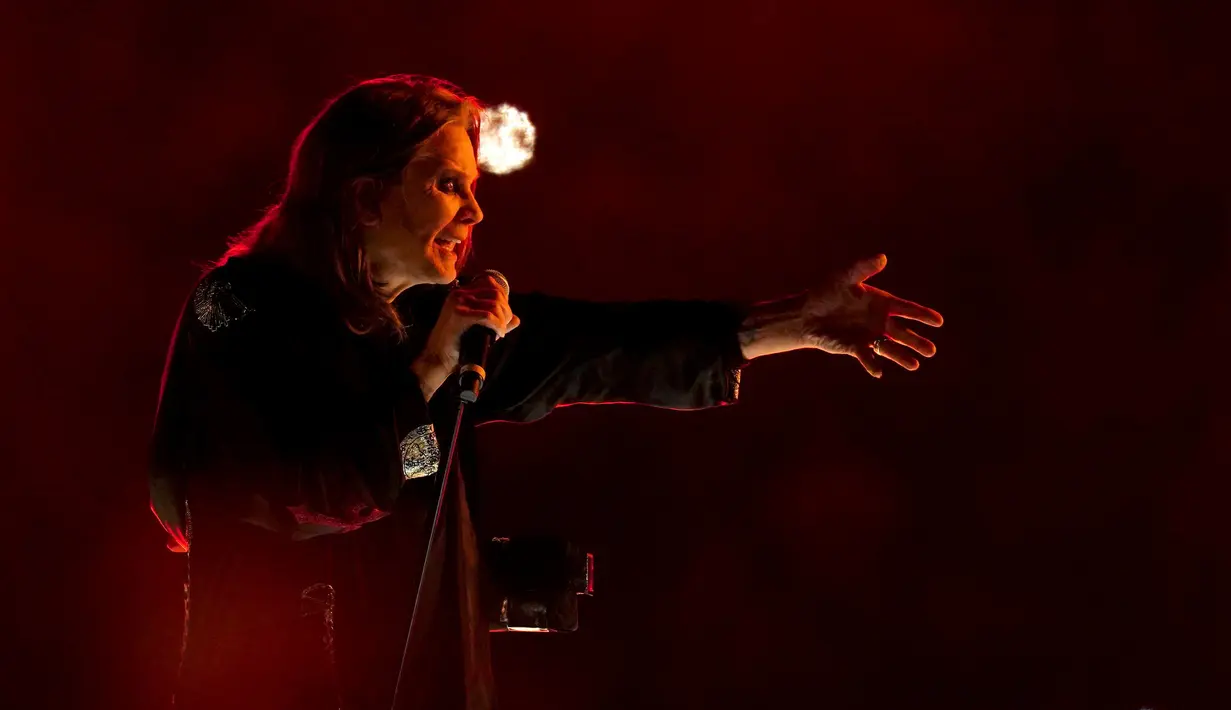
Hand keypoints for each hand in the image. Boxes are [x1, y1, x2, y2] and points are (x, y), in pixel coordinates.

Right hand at [411, 273, 520, 399]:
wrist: (437, 358)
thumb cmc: (457, 344)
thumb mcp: (478, 328)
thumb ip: (496, 321)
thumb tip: (517, 319)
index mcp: (461, 293)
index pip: (491, 286)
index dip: (504, 300)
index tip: (504, 316)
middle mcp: (459, 294)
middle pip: (496, 294)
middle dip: (506, 310)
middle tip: (504, 326)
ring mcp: (458, 304)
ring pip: (494, 305)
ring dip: (503, 320)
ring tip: (500, 331)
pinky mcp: (460, 316)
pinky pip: (488, 316)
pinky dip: (498, 326)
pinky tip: (498, 334)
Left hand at [739, 254, 943, 377]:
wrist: (807, 312)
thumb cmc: (827, 291)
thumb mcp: (845, 277)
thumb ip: (863, 268)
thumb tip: (882, 257)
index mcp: (882, 303)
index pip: (907, 309)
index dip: (923, 315)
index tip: (939, 322)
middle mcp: (879, 322)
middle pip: (903, 333)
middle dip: (917, 342)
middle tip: (932, 351)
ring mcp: (869, 336)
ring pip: (890, 348)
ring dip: (902, 356)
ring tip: (915, 365)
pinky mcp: (855, 348)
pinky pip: (867, 357)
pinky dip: (872, 364)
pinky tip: (878, 371)